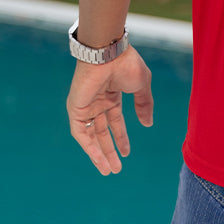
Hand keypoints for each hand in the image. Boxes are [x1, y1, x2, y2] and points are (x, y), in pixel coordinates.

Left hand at [67, 47, 153, 174]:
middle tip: (116, 169)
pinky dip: (89, 146)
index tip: (127, 152)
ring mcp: (86, 105)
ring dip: (99, 153)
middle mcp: (97, 101)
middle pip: (102, 131)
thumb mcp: (141, 86)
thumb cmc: (125, 64)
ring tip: (109, 170)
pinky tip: (98, 159)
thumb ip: (144, 105)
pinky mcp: (76, 108)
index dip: (121, 137)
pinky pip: (80, 132)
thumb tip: (148, 124)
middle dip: (109, 150)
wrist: (108, 53)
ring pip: (91, 135)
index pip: (114, 120)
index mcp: (110, 94)